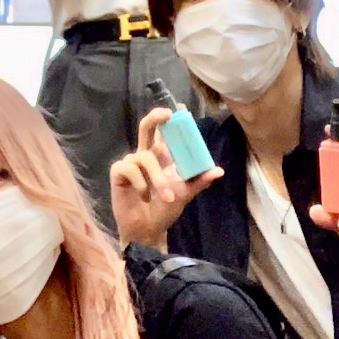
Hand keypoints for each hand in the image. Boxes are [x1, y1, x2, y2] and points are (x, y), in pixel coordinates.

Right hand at [110, 107, 222, 248]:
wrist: (148, 230)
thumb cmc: (164, 209)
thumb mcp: (185, 194)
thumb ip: (199, 181)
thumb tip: (219, 170)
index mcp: (161, 157)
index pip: (165, 132)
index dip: (170, 118)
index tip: (180, 109)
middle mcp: (145, 155)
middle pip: (146, 128)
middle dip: (156, 118)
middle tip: (167, 114)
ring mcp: (131, 163)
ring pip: (144, 157)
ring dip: (158, 178)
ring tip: (167, 196)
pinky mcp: (119, 173)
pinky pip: (130, 169)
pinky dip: (141, 183)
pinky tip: (145, 196)